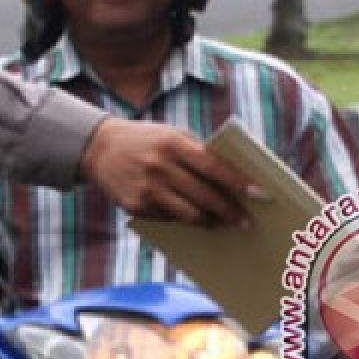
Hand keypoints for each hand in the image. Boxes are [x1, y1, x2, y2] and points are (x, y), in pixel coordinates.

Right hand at [80, 118, 258, 226]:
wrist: (98, 147)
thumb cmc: (144, 140)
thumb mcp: (170, 134)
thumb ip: (197, 151)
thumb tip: (232, 177)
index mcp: (173, 144)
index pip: (214, 166)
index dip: (239, 182)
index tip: (261, 194)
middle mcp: (160, 166)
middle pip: (205, 196)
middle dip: (230, 211)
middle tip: (246, 222)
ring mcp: (146, 188)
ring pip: (189, 214)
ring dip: (210, 221)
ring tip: (222, 223)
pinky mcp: (135, 206)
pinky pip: (168, 219)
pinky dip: (183, 219)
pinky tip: (193, 219)